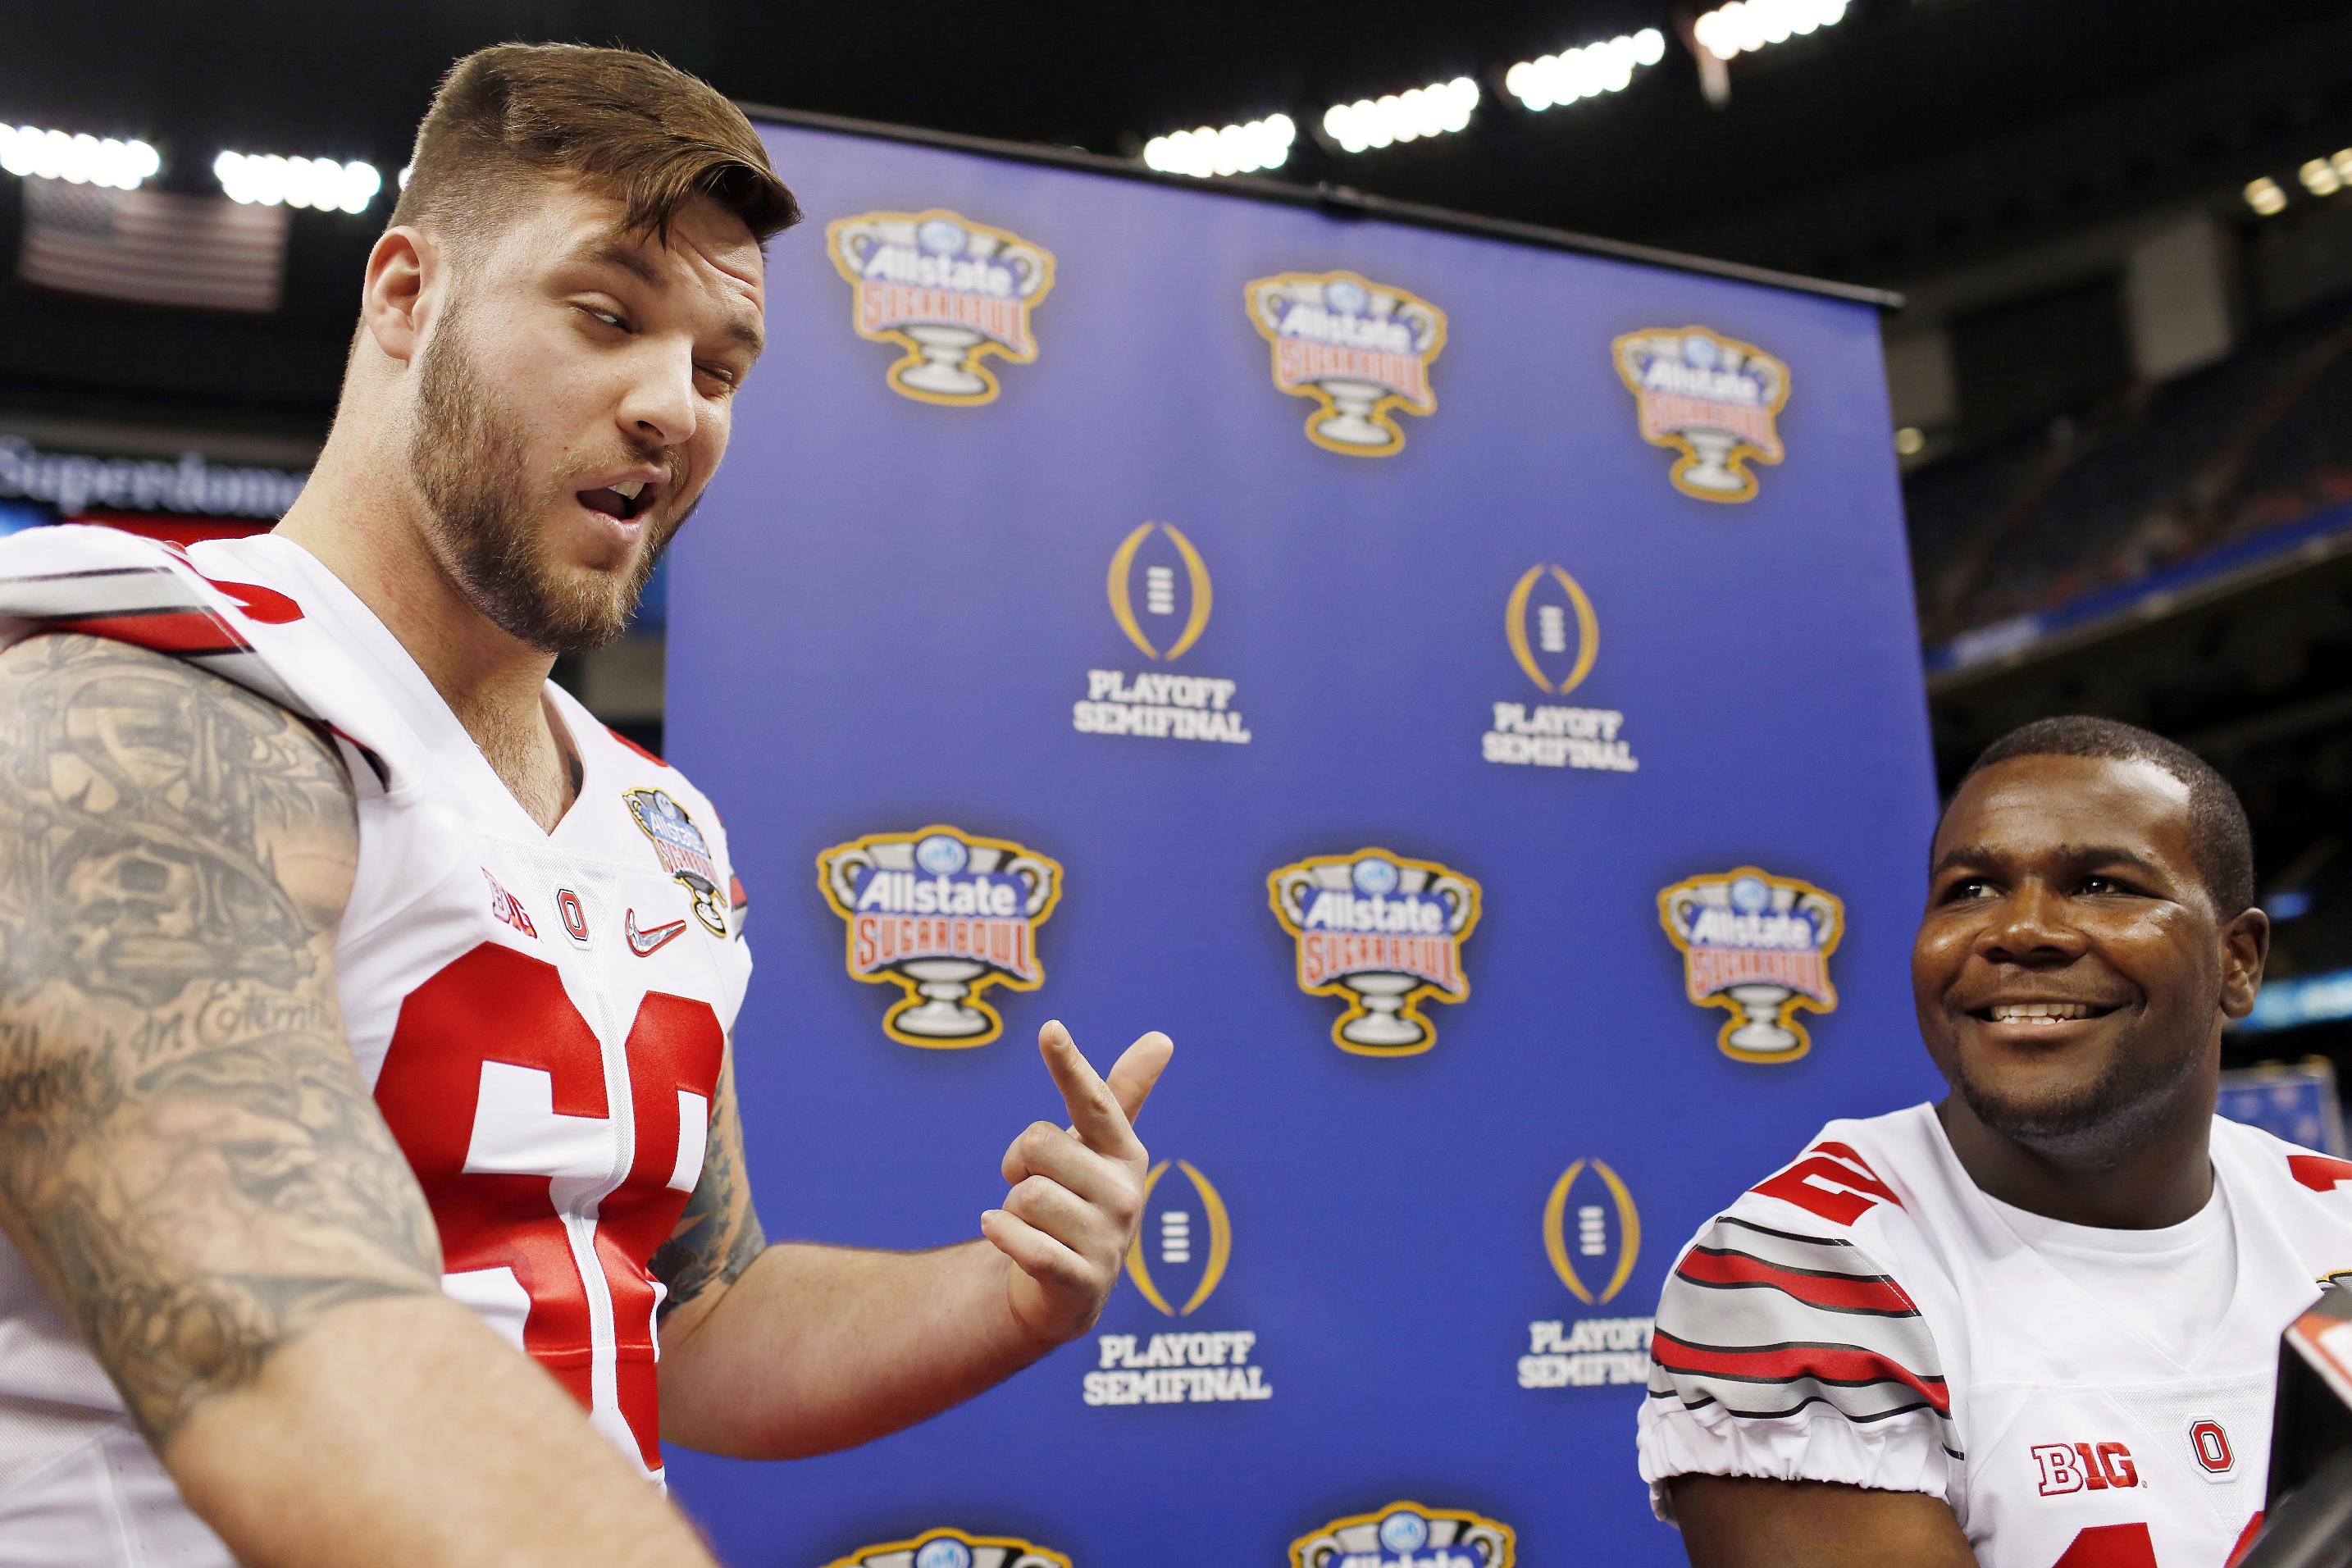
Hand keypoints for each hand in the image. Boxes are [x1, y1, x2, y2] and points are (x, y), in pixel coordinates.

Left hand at [981, 1020, 1172, 1347]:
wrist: (1066, 1291)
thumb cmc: (1077, 1202)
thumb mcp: (1097, 1150)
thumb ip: (1121, 1094)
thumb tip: (1163, 1039)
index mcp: (1125, 1152)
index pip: (1095, 1101)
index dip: (1070, 1065)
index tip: (1050, 1029)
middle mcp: (1125, 1194)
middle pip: (1037, 1144)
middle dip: (1017, 1163)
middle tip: (1031, 1185)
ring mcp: (1108, 1241)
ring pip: (1024, 1195)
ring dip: (1011, 1207)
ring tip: (1034, 1223)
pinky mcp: (1083, 1282)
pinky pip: (1024, 1242)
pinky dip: (1001, 1233)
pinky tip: (1000, 1231)